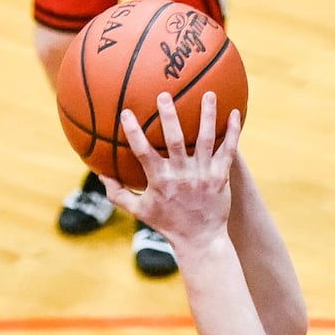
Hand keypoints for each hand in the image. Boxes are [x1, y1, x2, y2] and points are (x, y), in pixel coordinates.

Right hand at [102, 91, 242, 253]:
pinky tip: (234, 114)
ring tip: (209, 94)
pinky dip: (232, 132)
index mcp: (160, 180)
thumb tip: (100, 175)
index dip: (134, 132)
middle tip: (164, 95)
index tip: (126, 112)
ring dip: (208, 116)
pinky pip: (228, 151)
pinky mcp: (221, 177)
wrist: (201, 240)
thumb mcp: (140, 212)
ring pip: (206, 140)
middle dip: (169, 116)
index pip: (143, 152)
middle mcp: (182, 175)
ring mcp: (204, 174)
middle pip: (175, 140)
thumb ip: (118, 194)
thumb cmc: (168, 225)